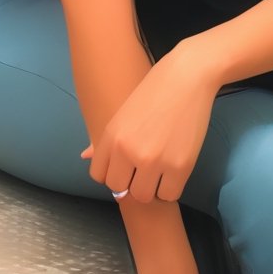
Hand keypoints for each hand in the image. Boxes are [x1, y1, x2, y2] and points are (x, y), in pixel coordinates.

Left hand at [82, 40, 219, 202]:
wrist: (187, 76)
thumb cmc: (155, 91)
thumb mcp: (123, 113)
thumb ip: (103, 140)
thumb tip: (84, 156)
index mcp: (111, 137)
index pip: (100, 176)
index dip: (114, 172)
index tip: (126, 165)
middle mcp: (128, 151)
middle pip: (121, 191)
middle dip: (132, 182)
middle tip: (145, 167)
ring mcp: (154, 160)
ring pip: (144, 196)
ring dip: (151, 187)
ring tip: (160, 168)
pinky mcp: (180, 166)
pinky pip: (169, 194)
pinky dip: (171, 187)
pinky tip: (174, 169)